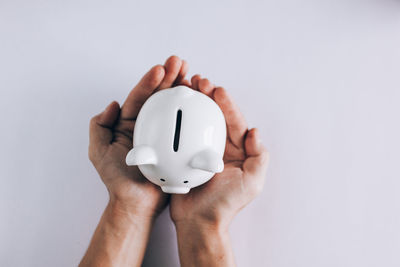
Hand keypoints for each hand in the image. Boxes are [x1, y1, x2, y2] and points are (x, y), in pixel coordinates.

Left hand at [89, 55, 188, 218]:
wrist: (137, 203)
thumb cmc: (117, 179)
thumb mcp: (98, 151)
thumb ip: (99, 126)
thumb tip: (113, 103)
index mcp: (130, 123)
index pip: (141, 97)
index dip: (149, 82)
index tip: (160, 69)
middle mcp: (148, 126)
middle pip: (159, 97)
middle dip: (170, 77)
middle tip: (180, 63)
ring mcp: (164, 135)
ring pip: (174, 107)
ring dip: (182, 89)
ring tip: (192, 75)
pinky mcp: (177, 146)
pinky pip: (186, 127)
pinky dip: (193, 112)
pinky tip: (201, 100)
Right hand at [170, 75, 269, 227]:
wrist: (199, 221)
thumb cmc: (225, 204)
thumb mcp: (252, 182)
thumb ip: (258, 157)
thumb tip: (255, 132)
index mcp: (237, 150)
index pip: (234, 121)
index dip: (227, 104)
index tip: (216, 90)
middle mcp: (220, 147)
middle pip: (215, 115)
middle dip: (208, 96)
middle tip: (199, 82)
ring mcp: (201, 150)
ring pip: (198, 121)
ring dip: (193, 103)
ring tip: (185, 88)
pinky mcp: (185, 155)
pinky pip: (182, 134)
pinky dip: (179, 120)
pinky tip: (171, 109)